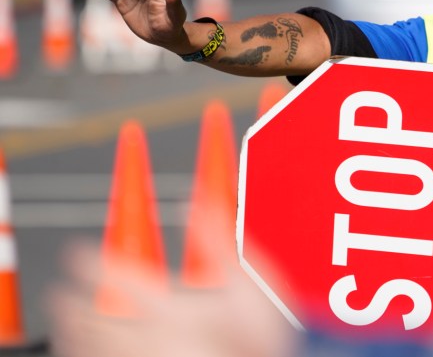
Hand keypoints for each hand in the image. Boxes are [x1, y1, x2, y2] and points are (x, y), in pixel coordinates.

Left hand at [47, 208, 297, 356]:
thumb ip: (217, 241)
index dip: (90, 264)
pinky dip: (88, 353)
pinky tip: (88, 349)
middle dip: (73, 306)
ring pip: (94, 349)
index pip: (117, 279)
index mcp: (172, 312)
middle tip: (59, 295)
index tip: (77, 255)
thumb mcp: (253, 285)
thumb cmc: (262, 340)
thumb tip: (192, 201)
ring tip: (65, 321)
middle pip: (96, 320)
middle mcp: (152, 341)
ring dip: (72, 334)